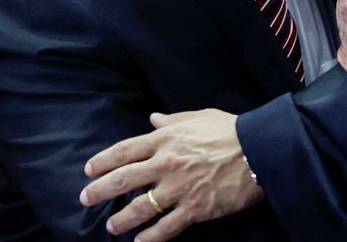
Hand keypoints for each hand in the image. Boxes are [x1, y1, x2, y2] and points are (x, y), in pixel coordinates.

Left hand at [79, 109, 262, 240]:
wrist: (260, 151)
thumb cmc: (232, 131)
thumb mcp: (201, 117)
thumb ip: (174, 120)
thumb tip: (153, 119)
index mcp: (166, 139)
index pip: (124, 151)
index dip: (102, 161)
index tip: (89, 170)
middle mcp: (166, 164)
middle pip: (123, 180)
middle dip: (100, 191)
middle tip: (85, 198)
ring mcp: (179, 188)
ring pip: (140, 208)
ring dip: (121, 219)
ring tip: (112, 227)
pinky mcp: (194, 208)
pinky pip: (166, 227)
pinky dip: (150, 237)